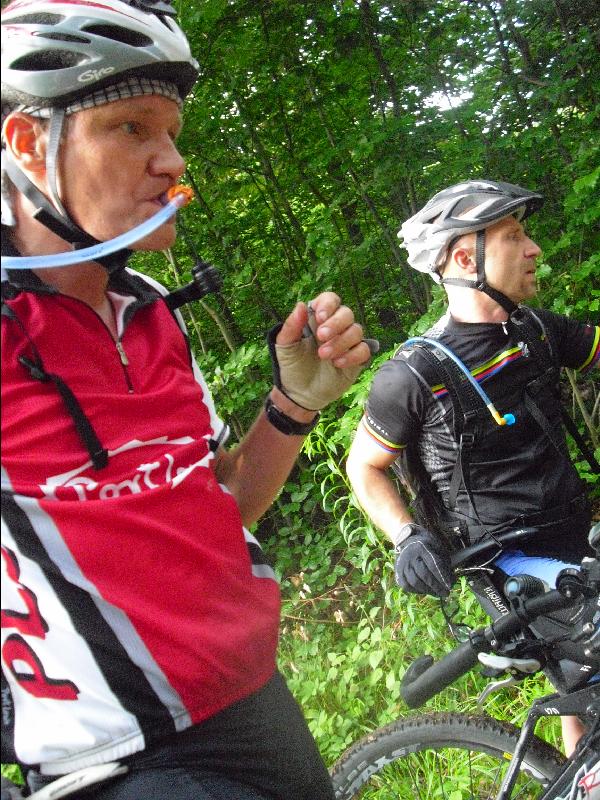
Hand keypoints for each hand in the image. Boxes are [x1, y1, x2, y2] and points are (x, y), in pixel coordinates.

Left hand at [269, 292, 372, 410]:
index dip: (328, 304)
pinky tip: (338, 363)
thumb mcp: (285, 346)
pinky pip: (364, 350)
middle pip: (346, 312)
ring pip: (357, 330)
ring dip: (341, 341)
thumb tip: (301, 305)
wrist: (299, 394)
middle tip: (321, 336)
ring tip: (324, 355)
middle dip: (336, 323)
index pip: (330, 300)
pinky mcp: (356, 359)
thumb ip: (291, 326)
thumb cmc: (292, 366)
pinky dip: (352, 355)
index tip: (320, 317)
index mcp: (318, 320)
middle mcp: (335, 328)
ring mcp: (347, 343)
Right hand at [394, 525, 453, 597]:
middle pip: (423, 574)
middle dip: (436, 586)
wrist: (408, 542)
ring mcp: (402, 565)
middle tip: (446, 593)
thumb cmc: (428, 547)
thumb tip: (451, 581)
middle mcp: (410, 556)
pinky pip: (407, 586)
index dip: (442, 576)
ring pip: (415, 582)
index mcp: (422, 547)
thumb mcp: (438, 548)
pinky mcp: (398, 573)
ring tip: (438, 593)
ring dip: (428, 590)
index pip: (433, 564)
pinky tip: (426, 591)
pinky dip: (418, 591)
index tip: (450, 585)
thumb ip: (444, 563)